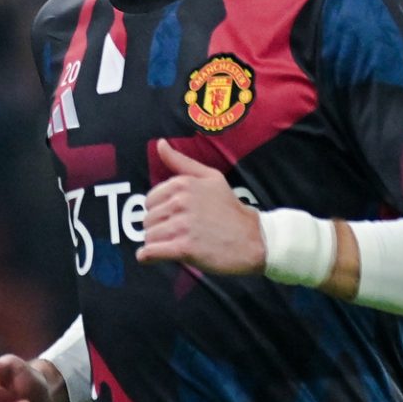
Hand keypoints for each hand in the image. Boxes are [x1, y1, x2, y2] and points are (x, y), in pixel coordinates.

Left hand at [136, 139, 264, 273]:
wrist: (254, 239)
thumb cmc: (231, 209)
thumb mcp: (211, 178)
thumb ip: (182, 162)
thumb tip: (160, 144)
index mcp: (183, 184)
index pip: (150, 200)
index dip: (161, 211)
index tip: (177, 217)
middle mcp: (181, 202)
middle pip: (148, 220)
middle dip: (160, 228)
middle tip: (180, 233)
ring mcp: (182, 226)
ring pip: (149, 237)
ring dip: (158, 244)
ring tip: (176, 244)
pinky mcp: (184, 248)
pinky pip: (152, 252)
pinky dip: (149, 256)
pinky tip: (153, 257)